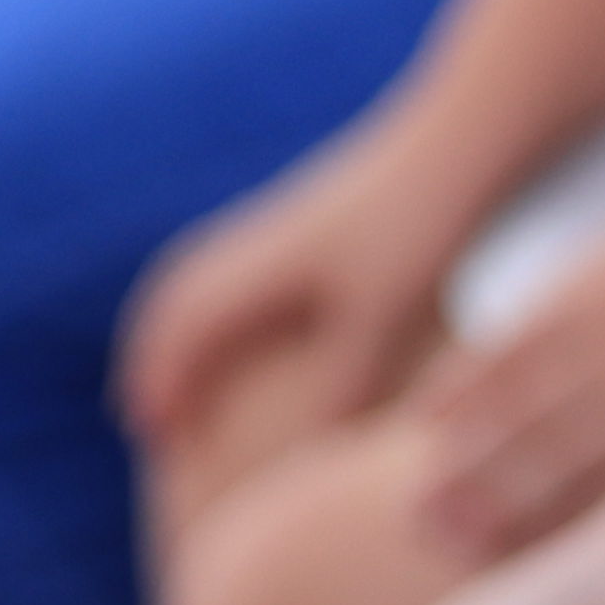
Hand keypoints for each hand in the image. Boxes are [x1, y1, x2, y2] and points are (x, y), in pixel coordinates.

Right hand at [121, 123, 479, 457]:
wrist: (464, 138)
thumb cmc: (427, 227)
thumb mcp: (386, 318)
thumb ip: (343, 388)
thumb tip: (304, 467)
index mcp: (264, 262)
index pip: (185, 323)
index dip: (158, 378)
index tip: (144, 431)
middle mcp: (263, 238)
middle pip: (179, 294)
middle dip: (153, 355)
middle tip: (140, 413)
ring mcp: (289, 222)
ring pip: (207, 276)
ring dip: (184, 329)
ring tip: (185, 377)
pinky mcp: (319, 216)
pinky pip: (242, 266)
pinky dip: (223, 306)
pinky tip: (260, 330)